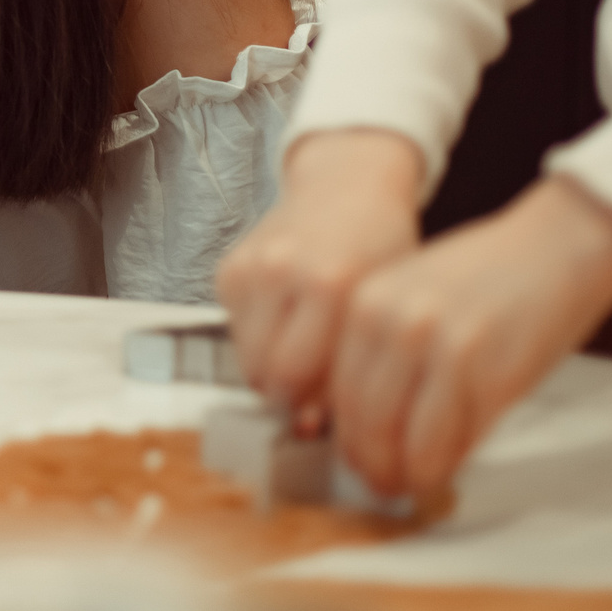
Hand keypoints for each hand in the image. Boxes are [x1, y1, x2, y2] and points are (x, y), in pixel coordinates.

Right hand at [218, 129, 424, 422]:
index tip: (329, 421)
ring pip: (245, 357)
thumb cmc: (380, 246)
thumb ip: (353, 362)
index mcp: (331, 283)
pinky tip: (289, 324)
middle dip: (290, 397)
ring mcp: (250, 266)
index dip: (314, 411)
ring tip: (306, 363)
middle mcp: (283, 271)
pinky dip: (257, 340)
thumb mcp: (382, 302)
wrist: (347, 184)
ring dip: (271, 371)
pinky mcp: (229, 267)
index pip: (301, 379)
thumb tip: (313, 426)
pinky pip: (234, 330)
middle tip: (316, 401)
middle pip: (266, 373)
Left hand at [329, 173, 611, 496]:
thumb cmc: (493, 276)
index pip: (332, 387)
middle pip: (359, 419)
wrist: (558, 245)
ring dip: (402, 474)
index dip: (341, 433)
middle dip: (368, 462)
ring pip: (398, 439)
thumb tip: (367, 425)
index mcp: (363, 301)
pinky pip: (446, 442)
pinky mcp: (480, 372)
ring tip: (409, 485)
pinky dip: (441, 467)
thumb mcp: (416, 301)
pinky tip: (443, 472)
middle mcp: (389, 322)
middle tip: (380, 483)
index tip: (350, 456)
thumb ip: (385, 354)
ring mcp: (434, 347)